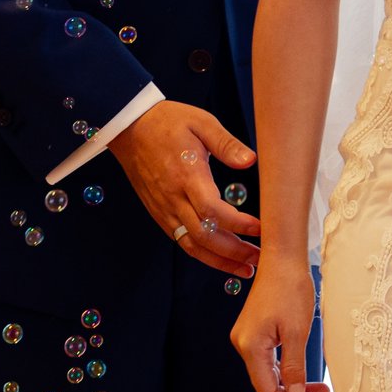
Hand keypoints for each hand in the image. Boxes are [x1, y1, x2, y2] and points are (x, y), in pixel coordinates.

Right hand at [109, 100, 262, 275]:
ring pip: (192, 245)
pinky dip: (203, 255)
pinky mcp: (160, 214)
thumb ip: (226, 143)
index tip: (261, 228)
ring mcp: (164, 209)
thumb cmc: (168, 123)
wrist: (130, 128)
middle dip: (234, 252)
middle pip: (204, 236)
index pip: (212, 210)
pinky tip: (222, 259)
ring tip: (246, 269)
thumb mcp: (201, 122)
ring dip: (220, 261)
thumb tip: (251, 161)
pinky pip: (181, 241)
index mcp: (186, 175)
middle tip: (261, 259)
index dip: (238, 224)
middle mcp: (173, 198)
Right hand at [230, 257, 318, 391]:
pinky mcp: (253, 330)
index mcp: (250, 347)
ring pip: (267, 371)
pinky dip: (284, 367)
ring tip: (315, 383)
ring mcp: (246, 336)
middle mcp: (243, 344)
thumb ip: (294, 369)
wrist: (283, 258)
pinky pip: (267, 358)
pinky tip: (300, 368)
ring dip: (290, 381)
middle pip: (265, 383)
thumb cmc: (291, 289)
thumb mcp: (297, 333)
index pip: (266, 390)